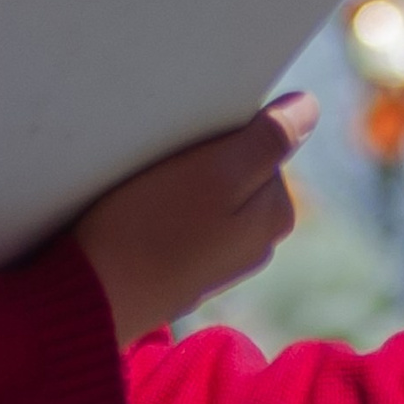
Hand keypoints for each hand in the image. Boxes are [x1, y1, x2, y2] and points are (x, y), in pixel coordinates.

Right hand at [74, 95, 314, 341]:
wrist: (92, 295)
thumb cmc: (152, 227)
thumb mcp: (217, 173)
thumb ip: (270, 140)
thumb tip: (311, 108)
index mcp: (276, 214)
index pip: (265, 141)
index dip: (225, 128)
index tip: (190, 139)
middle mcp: (258, 243)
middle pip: (240, 167)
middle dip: (208, 154)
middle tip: (165, 158)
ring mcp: (221, 260)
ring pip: (211, 192)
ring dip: (184, 179)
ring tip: (147, 185)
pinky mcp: (185, 269)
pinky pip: (186, 218)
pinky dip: (167, 206)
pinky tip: (141, 213)